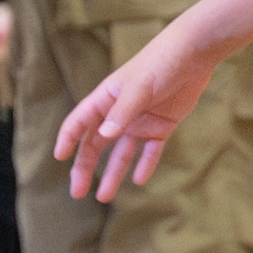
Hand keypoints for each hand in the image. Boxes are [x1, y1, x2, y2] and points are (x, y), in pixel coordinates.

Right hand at [53, 22, 220, 201]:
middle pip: (96, 145)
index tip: (59, 157)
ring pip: (121, 153)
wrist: (194, 55)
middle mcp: (119, 113)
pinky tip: (139, 180)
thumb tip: (103, 136)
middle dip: (84, 168)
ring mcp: (140, 121)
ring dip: (113, 173)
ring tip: (104, 197)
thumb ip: (123, 112)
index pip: (79, 123)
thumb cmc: (161, 64)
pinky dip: (145, 164)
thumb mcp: (140, 87)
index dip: (68, 139)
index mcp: (105, 99)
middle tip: (76, 192)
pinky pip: (150, 150)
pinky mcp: (162, 125)